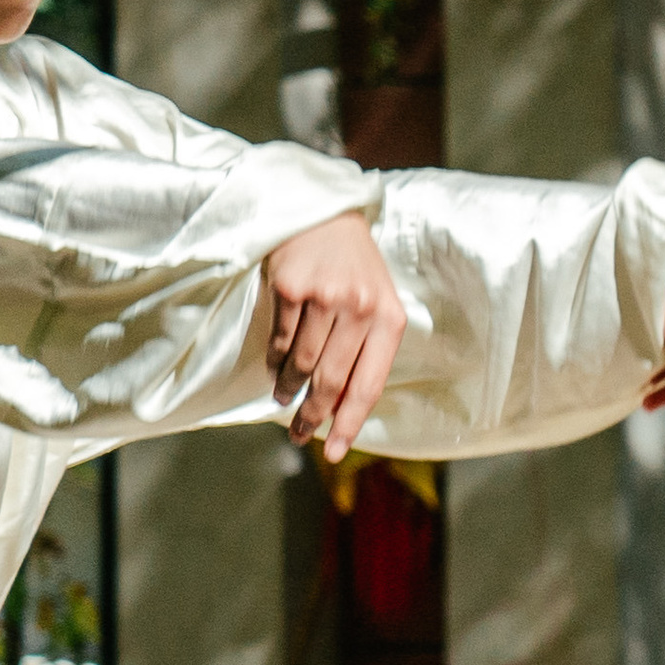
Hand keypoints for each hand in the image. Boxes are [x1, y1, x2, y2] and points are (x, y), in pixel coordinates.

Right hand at [263, 211, 405, 462]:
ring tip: (283, 398)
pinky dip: (276, 362)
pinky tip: (275, 369)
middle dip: (314, 416)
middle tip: (299, 435)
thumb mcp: (375, 303)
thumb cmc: (353, 266)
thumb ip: (367, 351)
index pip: (368, 385)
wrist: (324, 211)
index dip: (349, 424)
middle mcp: (360, 308)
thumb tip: (344, 407)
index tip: (333, 452)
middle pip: (331, 381)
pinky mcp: (290, 288)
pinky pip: (280, 342)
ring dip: (289, 389)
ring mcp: (324, 297)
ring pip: (301, 365)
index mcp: (389, 318)